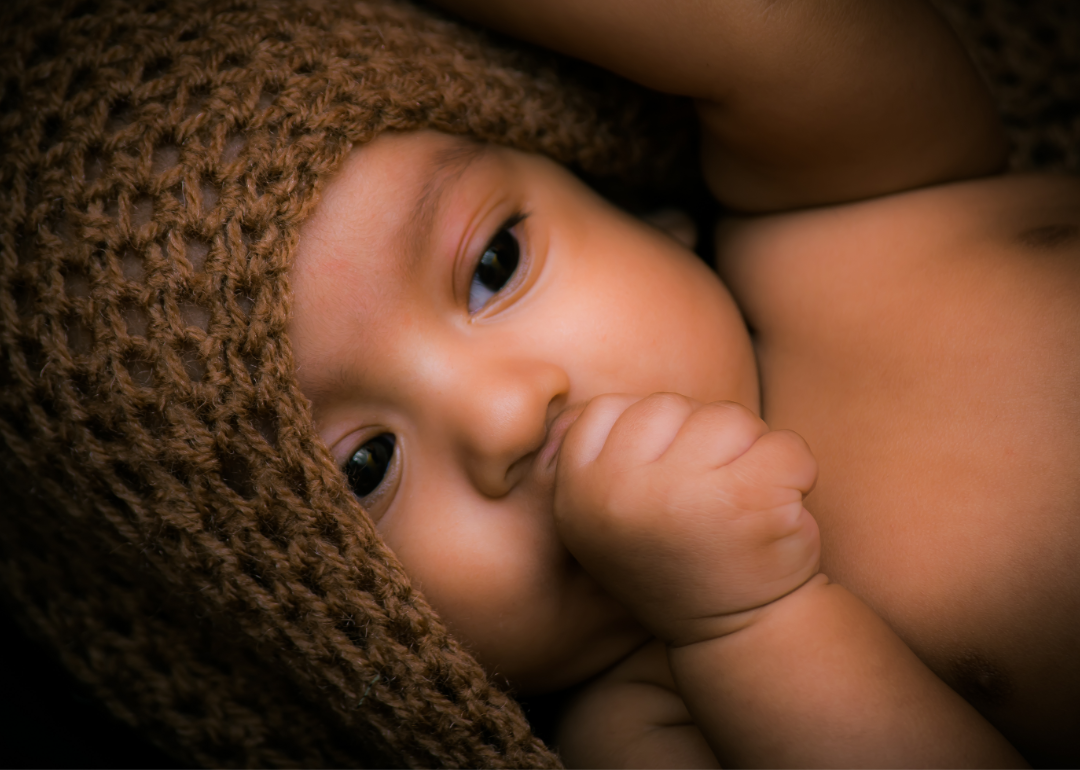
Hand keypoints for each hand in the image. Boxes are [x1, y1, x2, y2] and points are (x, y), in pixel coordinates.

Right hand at [554, 393, 819, 645]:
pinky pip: (784, 444)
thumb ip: (591, 457)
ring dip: (749, 454)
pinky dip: (796, 473)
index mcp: (578, 494)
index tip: (661, 487)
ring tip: (738, 506)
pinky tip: (776, 514)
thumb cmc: (672, 554)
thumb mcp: (602, 515)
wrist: (734, 633)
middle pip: (671, 406)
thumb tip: (562, 395)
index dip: (644, 438)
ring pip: (731, 417)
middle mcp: (620, 493)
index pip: (608, 409)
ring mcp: (682, 494)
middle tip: (705, 501)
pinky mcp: (747, 500)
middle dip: (699, 440)